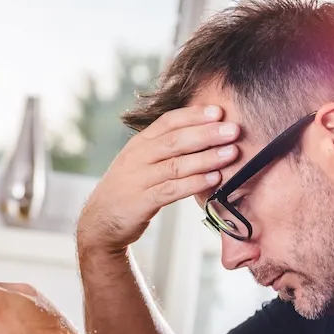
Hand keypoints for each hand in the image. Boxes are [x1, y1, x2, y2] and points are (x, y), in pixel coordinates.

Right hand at [77, 105, 241, 254]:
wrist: (100, 222)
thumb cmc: (130, 189)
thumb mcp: (142, 163)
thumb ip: (166, 149)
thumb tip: (205, 134)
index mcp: (139, 144)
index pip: (168, 121)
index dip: (193, 115)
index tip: (219, 111)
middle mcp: (137, 157)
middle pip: (175, 140)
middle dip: (206, 133)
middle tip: (233, 130)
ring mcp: (137, 179)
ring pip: (176, 164)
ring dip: (206, 158)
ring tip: (231, 153)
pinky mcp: (140, 202)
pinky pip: (171, 190)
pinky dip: (194, 183)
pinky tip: (214, 179)